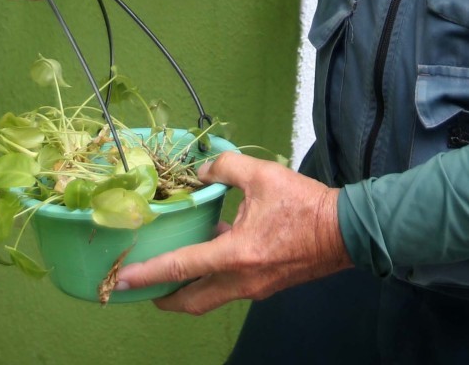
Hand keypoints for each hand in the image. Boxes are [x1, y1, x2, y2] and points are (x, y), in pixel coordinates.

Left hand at [115, 152, 350, 314]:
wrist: (345, 230)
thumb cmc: (305, 205)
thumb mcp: (262, 175)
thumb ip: (225, 167)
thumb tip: (201, 170)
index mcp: (236, 254)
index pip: (181, 268)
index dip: (148, 274)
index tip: (123, 280)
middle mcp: (242, 280)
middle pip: (191, 302)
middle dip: (163, 299)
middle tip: (143, 288)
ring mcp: (255, 287)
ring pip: (210, 298)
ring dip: (187, 291)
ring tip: (170, 274)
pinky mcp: (266, 285)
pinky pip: (229, 288)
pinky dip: (212, 279)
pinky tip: (210, 254)